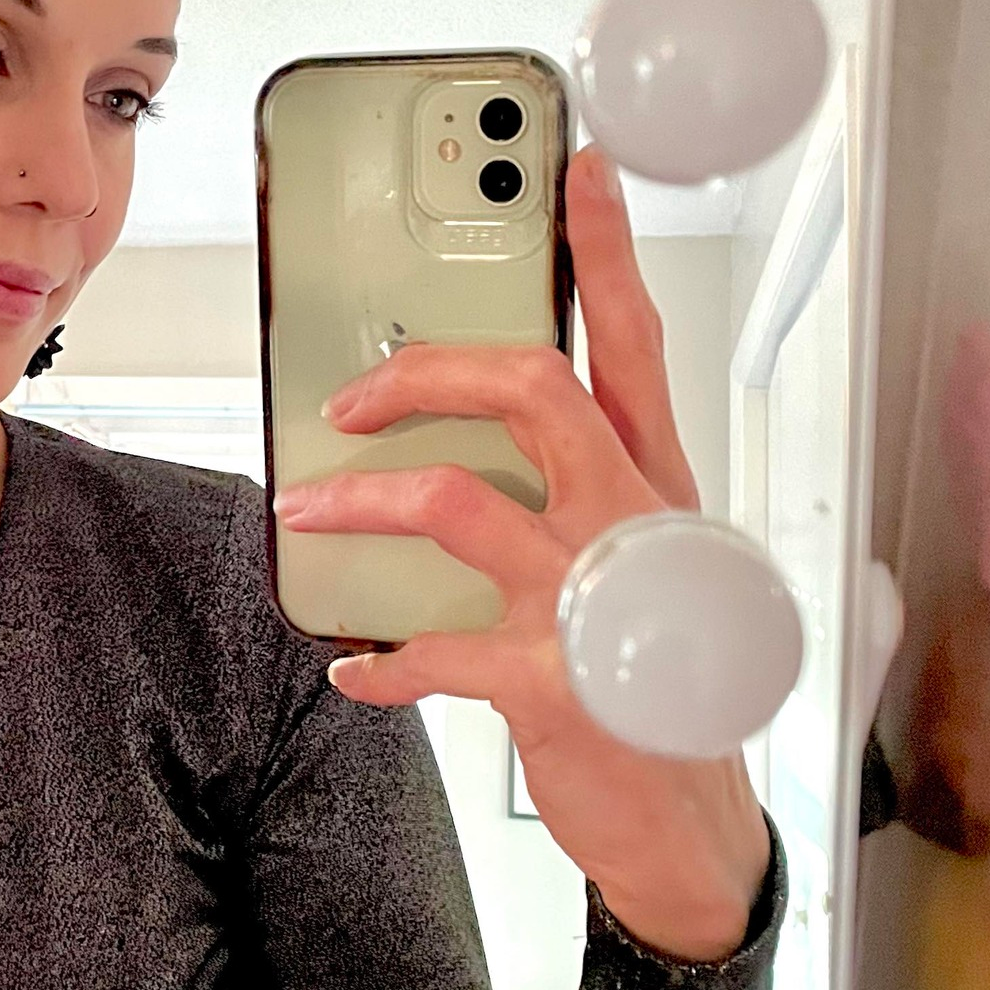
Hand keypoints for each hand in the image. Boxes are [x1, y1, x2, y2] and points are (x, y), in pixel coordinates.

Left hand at [272, 146, 768, 962]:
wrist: (685, 815)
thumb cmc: (646, 664)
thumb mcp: (629, 560)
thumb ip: (560, 492)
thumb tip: (448, 443)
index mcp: (647, 478)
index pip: (629, 341)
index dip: (601, 252)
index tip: (574, 174)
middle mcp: (626, 519)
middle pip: (528, 387)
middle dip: (426, 371)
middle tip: (352, 396)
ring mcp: (590, 594)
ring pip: (454, 502)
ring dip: (360, 501)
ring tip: (304, 511)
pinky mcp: (550, 676)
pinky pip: (431, 647)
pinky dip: (379, 658)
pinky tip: (353, 666)